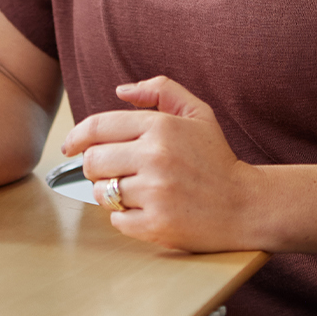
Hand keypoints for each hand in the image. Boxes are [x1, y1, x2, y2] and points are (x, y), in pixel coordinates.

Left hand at [61, 76, 262, 252]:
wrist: (247, 206)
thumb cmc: (217, 159)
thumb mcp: (197, 113)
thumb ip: (160, 90)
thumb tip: (120, 91)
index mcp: (161, 127)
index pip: (97, 127)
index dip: (76, 136)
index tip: (70, 145)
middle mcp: (155, 157)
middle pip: (92, 162)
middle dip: (95, 167)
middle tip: (113, 170)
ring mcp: (155, 193)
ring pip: (102, 192)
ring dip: (110, 193)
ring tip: (134, 190)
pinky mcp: (156, 225)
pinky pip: (116, 220)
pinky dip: (124, 217)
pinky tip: (145, 210)